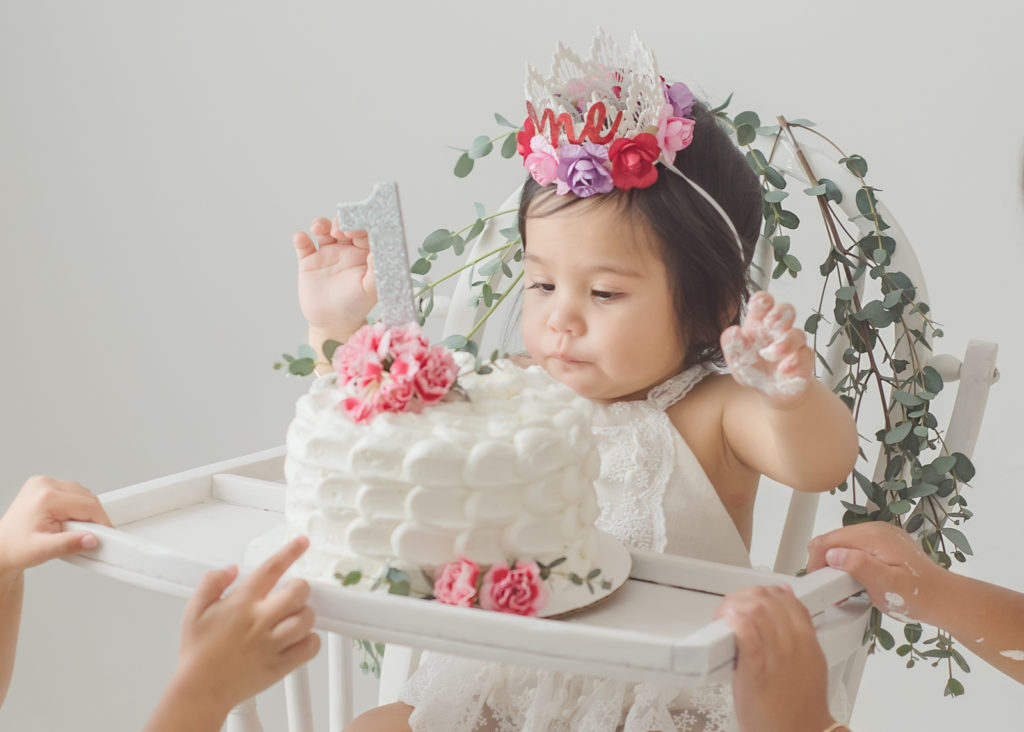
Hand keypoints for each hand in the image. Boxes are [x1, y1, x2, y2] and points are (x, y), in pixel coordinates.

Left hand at [0, 476, 110, 579]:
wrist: (2, 547)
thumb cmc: (15, 548)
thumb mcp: (43, 550)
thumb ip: (69, 545)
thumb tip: (91, 539)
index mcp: (45, 496)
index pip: (88, 504)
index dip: (101, 522)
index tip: (106, 535)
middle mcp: (44, 484)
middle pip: (87, 497)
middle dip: (92, 518)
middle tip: (84, 536)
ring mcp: (44, 483)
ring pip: (83, 494)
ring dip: (85, 512)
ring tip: (71, 529)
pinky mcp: (45, 485)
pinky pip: (74, 492)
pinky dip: (77, 507)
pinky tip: (68, 520)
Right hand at [171, 536, 320, 715]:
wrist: (200, 690)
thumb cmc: (197, 652)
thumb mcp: (194, 610)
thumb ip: (211, 583)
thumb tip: (231, 569)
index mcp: (241, 604)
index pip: (271, 569)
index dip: (290, 552)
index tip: (302, 543)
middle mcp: (260, 621)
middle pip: (298, 591)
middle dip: (300, 588)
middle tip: (291, 594)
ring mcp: (272, 644)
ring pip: (307, 618)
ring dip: (305, 614)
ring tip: (292, 618)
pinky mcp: (280, 665)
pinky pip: (310, 647)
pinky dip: (310, 641)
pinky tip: (298, 639)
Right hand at [293, 217, 377, 341]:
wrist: (332, 323)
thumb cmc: (356, 306)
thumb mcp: (371, 289)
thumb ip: (378, 269)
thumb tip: (383, 249)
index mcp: (364, 254)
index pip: (364, 231)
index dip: (360, 225)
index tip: (355, 229)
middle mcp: (347, 250)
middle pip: (343, 225)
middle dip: (340, 222)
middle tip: (339, 230)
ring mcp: (327, 254)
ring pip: (323, 230)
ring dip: (321, 223)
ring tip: (319, 228)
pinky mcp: (309, 261)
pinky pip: (303, 245)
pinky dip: (300, 238)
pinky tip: (301, 238)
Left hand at [715, 584, 838, 731]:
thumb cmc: (800, 705)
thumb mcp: (808, 663)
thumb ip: (796, 634)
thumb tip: (785, 605)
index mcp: (807, 641)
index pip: (787, 599)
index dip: (763, 593)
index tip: (749, 602)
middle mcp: (793, 645)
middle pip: (767, 600)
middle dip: (743, 598)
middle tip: (730, 611)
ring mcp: (775, 658)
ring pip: (757, 612)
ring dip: (734, 608)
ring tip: (725, 619)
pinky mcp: (755, 674)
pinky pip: (748, 638)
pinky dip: (736, 625)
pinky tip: (728, 622)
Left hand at [721, 291, 811, 404]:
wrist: (770, 392)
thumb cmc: (753, 369)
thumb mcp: (736, 359)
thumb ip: (731, 345)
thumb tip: (732, 331)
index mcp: (759, 323)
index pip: (763, 303)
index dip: (763, 300)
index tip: (759, 303)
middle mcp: (778, 330)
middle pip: (786, 310)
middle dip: (780, 313)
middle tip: (770, 323)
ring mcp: (794, 344)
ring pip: (797, 334)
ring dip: (785, 342)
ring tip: (771, 354)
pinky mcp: (805, 360)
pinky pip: (806, 355)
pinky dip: (795, 361)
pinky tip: (784, 368)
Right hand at [807, 521, 944, 624]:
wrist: (945, 599)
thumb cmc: (920, 596)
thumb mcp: (887, 585)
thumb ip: (859, 566)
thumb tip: (833, 554)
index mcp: (873, 536)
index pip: (828, 539)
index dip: (816, 561)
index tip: (818, 582)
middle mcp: (876, 530)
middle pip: (833, 540)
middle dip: (826, 564)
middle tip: (835, 590)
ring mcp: (881, 535)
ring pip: (843, 544)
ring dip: (838, 565)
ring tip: (848, 589)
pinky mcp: (884, 544)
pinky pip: (856, 548)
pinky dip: (850, 564)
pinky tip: (859, 581)